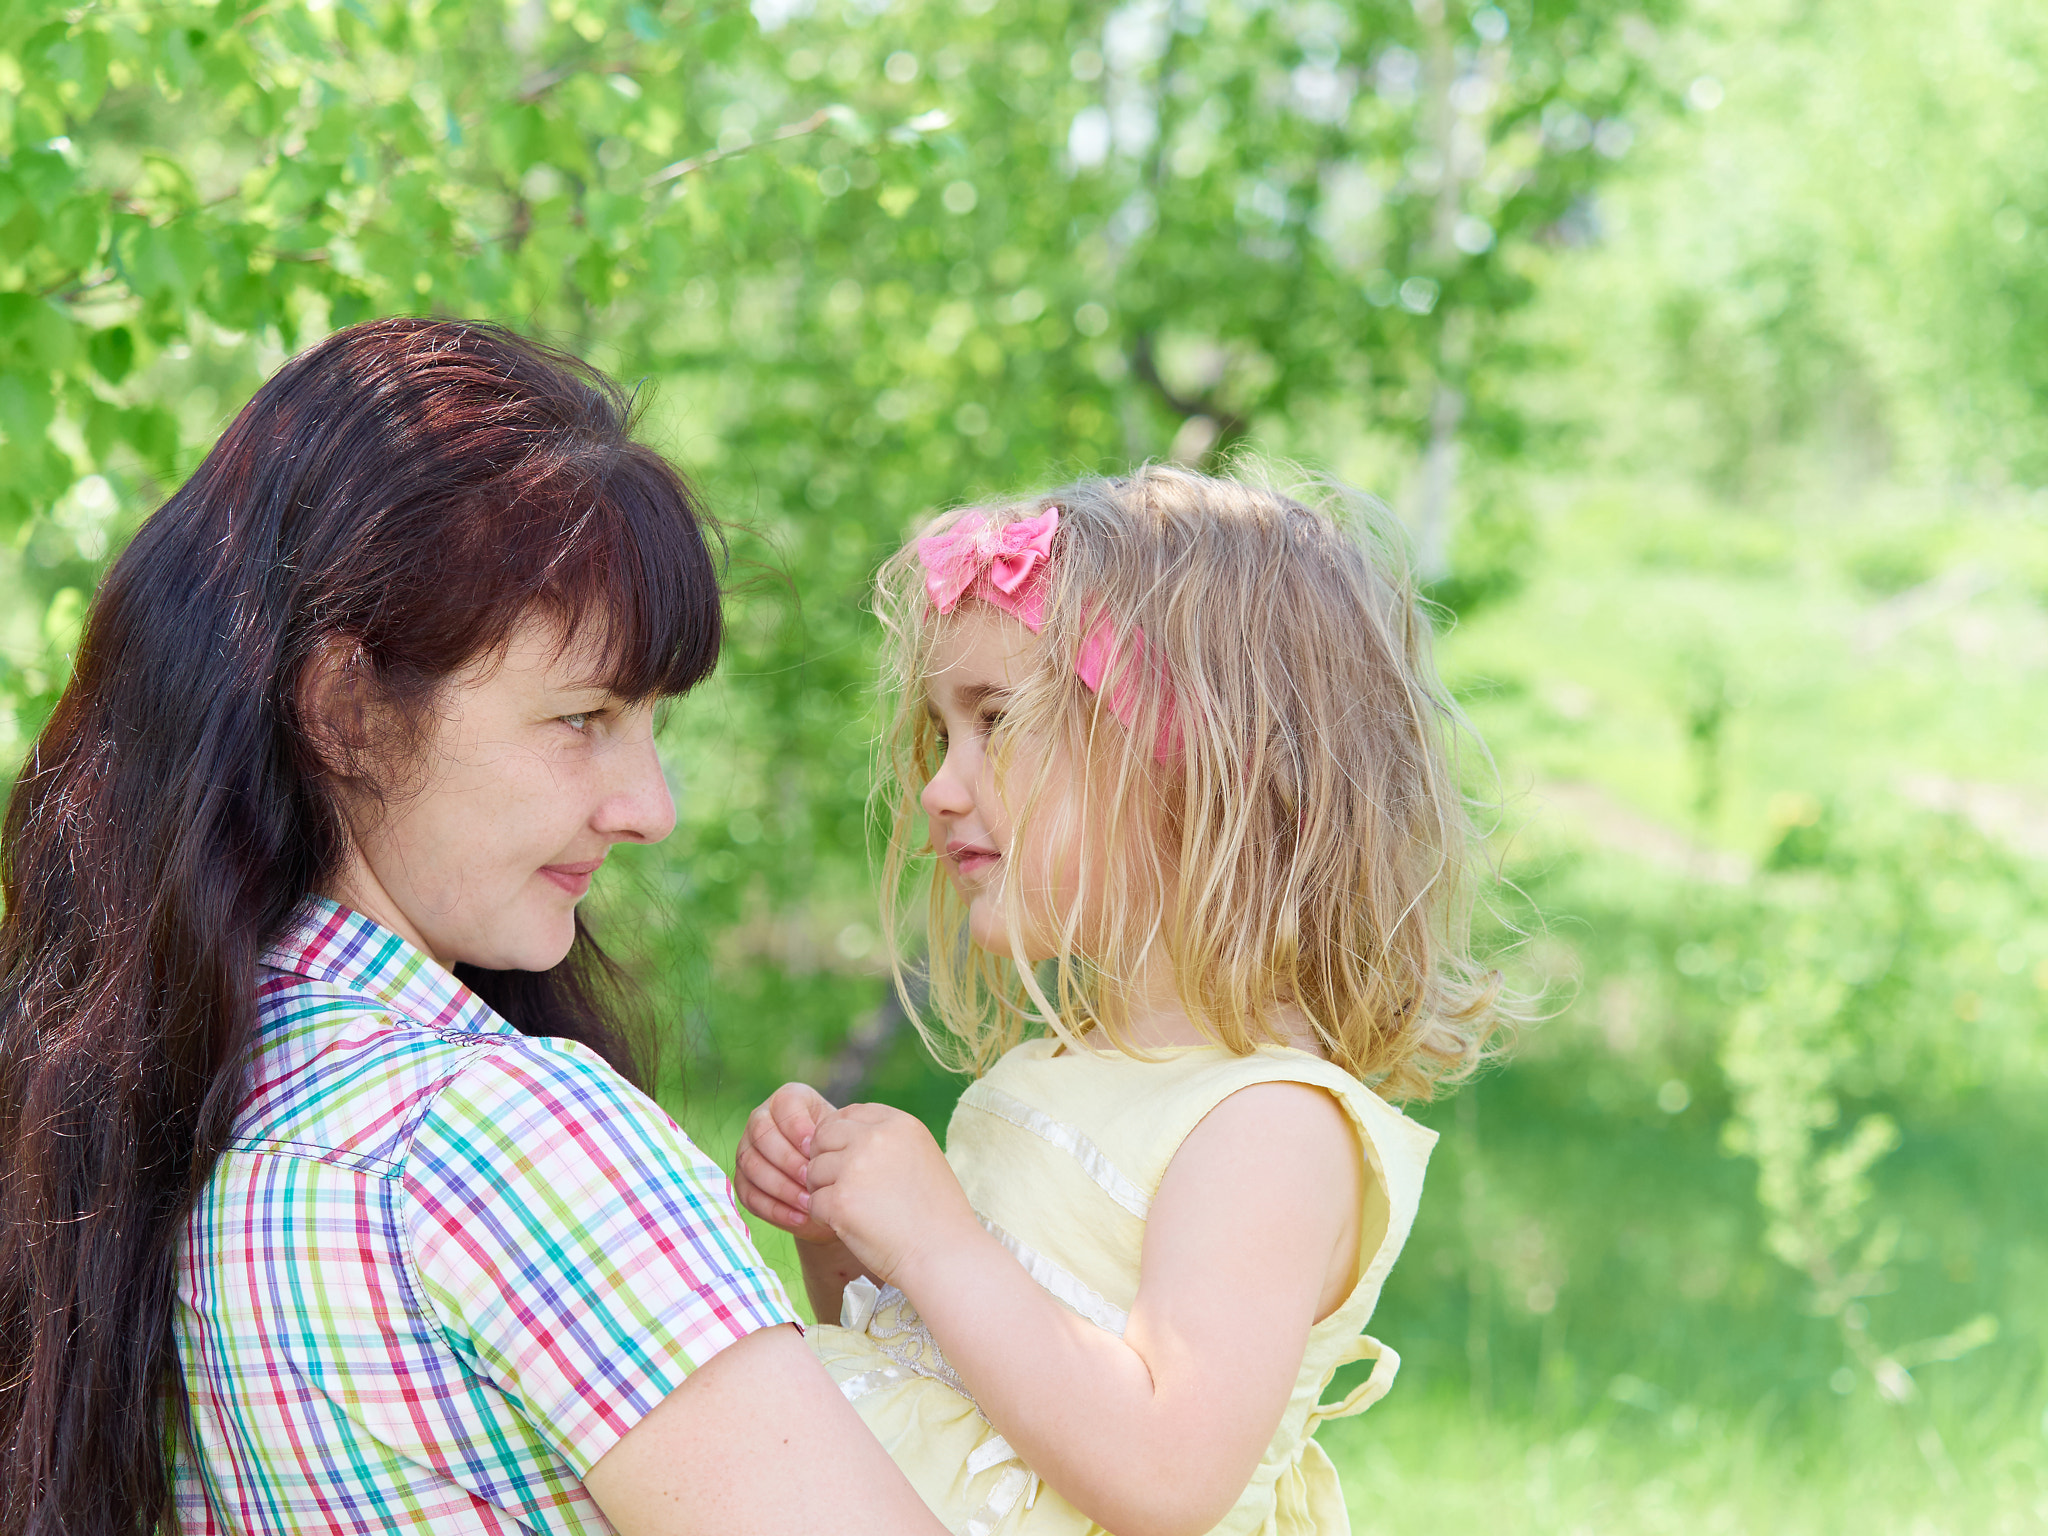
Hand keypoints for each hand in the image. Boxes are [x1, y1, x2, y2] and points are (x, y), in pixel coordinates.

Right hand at [735, 1082, 839, 1244]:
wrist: (833, 1187)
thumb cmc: (841, 1156)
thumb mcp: (843, 1140)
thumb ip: (836, 1137)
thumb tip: (823, 1153)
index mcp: (788, 1100)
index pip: (784, 1104)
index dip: (797, 1127)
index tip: (816, 1150)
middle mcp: (761, 1119)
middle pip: (762, 1133)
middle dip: (788, 1160)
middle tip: (812, 1180)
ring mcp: (747, 1149)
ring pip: (752, 1164)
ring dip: (782, 1187)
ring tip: (810, 1203)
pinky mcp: (742, 1180)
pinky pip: (749, 1194)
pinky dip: (775, 1209)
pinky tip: (799, 1218)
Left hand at [805, 1103, 980, 1288]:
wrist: (944, 1255)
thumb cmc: (936, 1214)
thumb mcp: (922, 1158)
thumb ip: (888, 1141)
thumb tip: (847, 1136)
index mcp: (899, 1123)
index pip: (850, 1112)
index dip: (839, 1134)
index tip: (845, 1157)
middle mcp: (875, 1137)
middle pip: (824, 1136)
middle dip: (825, 1160)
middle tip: (841, 1186)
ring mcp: (855, 1168)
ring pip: (813, 1171)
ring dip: (824, 1191)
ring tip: (852, 1210)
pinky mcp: (840, 1200)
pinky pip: (813, 1203)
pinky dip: (824, 1218)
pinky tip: (847, 1226)